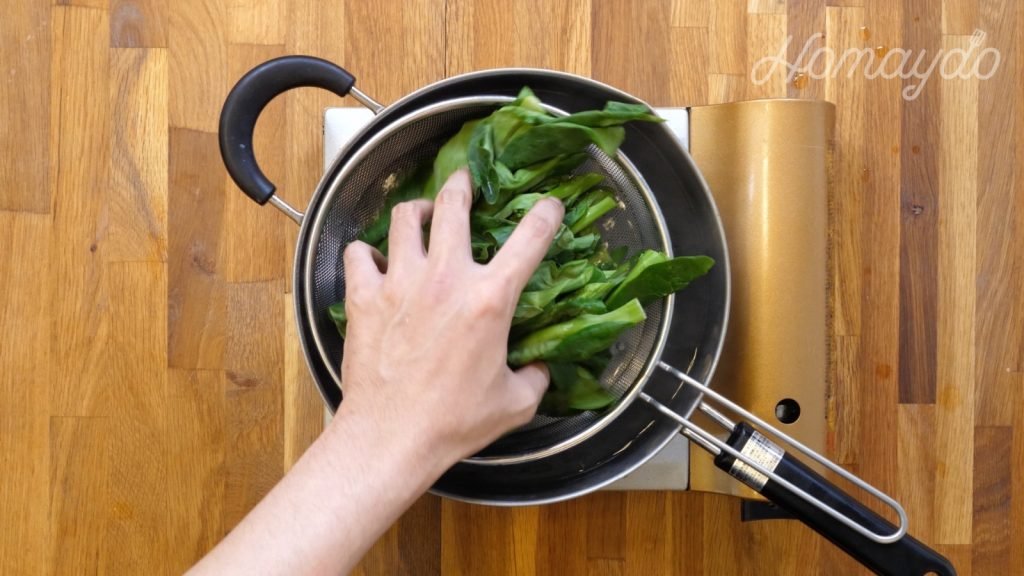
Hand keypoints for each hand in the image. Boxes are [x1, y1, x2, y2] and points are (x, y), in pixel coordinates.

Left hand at [337, 169, 564, 467]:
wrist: (391, 437)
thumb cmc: (454, 422)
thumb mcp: (514, 403)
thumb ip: (535, 377)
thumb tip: (540, 369)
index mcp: (490, 299)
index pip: (530, 238)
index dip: (545, 214)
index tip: (549, 205)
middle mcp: (445, 278)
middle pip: (453, 204)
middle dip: (462, 184)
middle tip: (465, 180)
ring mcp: (400, 282)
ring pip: (403, 218)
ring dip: (415, 211)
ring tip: (419, 214)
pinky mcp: (364, 296)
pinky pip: (358, 254)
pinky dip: (366, 253)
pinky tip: (373, 261)